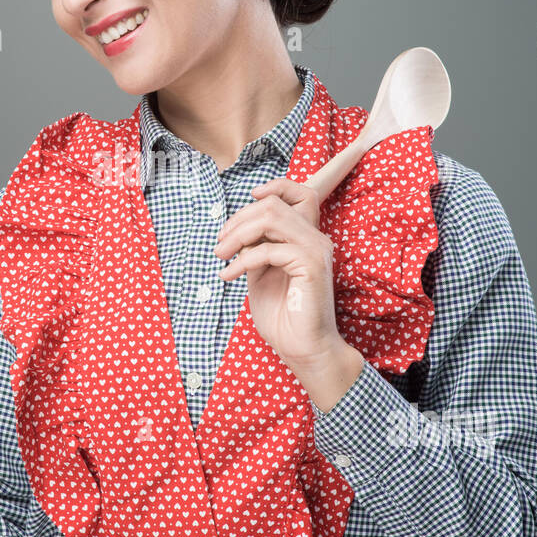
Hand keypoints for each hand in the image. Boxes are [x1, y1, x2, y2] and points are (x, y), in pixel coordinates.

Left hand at [214, 177, 343, 369]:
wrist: (303, 349)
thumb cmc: (283, 316)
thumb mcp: (261, 273)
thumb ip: (254, 247)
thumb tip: (237, 230)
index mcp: (307, 238)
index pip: (299, 193)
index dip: (273, 187)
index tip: (247, 200)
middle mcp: (316, 239)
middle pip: (274, 204)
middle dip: (238, 219)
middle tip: (220, 246)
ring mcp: (316, 250)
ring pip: (271, 217)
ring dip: (237, 234)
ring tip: (221, 256)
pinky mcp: (310, 265)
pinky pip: (268, 249)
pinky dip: (242, 260)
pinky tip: (229, 275)